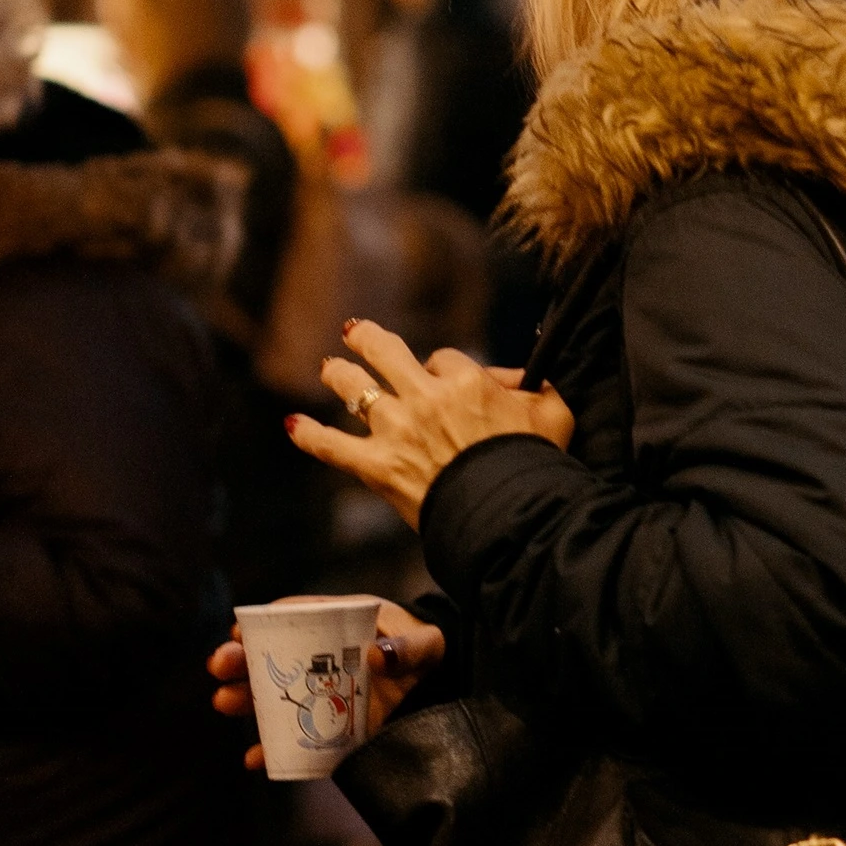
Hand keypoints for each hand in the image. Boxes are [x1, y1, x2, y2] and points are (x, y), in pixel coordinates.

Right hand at [208, 598, 444, 770]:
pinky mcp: (327, 728)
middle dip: (242, 660)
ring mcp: (322, 694)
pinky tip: (253, 758)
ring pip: (275, 695)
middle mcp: (324, 658)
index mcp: (342, 624)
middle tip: (219, 666)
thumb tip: (376, 657)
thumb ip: (409, 649)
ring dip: (245, 699)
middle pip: (275, 656)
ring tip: (223, 701)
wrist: (442, 692)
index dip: (266, 621)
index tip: (240, 630)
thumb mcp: (428, 645)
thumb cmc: (429, 654)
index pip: (298, 616)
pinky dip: (272, 749)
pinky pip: (293, 739)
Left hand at [287, 320, 574, 528]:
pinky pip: (332, 447)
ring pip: (355, 390)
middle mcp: (424, 396)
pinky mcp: (377, 466)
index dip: (442, 368)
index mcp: (466, 380)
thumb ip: (539, 388)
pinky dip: (309, 436)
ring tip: (327, 367)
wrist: (508, 514)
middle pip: (386, 352)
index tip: (443, 380)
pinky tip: (292, 424)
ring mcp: (396, 429)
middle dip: (367, 340)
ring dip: (337, 375)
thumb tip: (524, 380)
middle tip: (353, 332)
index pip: (443, 358)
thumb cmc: (533, 465)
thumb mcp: (554, 414)